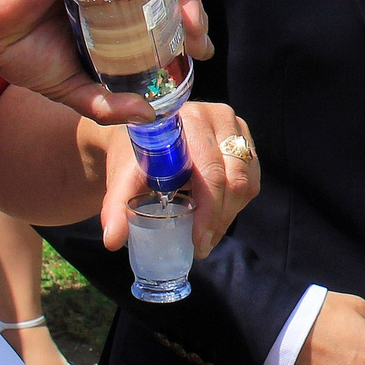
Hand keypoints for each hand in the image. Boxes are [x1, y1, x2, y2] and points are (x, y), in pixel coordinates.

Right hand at [0, 0, 214, 124]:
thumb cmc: (17, 53)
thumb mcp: (70, 88)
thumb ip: (107, 105)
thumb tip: (151, 116)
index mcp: (108, 13)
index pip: (158, 15)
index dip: (184, 32)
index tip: (200, 54)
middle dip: (190, 15)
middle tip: (199, 43)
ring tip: (188, 25)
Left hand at [92, 102, 259, 254]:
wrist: (143, 136)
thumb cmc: (134, 157)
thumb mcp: (122, 179)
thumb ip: (115, 207)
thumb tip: (112, 240)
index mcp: (189, 119)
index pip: (211, 172)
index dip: (208, 211)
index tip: (196, 242)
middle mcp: (219, 117)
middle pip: (235, 180)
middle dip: (219, 220)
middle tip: (201, 246)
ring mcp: (237, 128)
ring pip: (246, 184)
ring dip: (228, 215)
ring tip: (205, 236)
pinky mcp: (246, 142)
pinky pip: (251, 182)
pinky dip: (235, 205)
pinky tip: (215, 217)